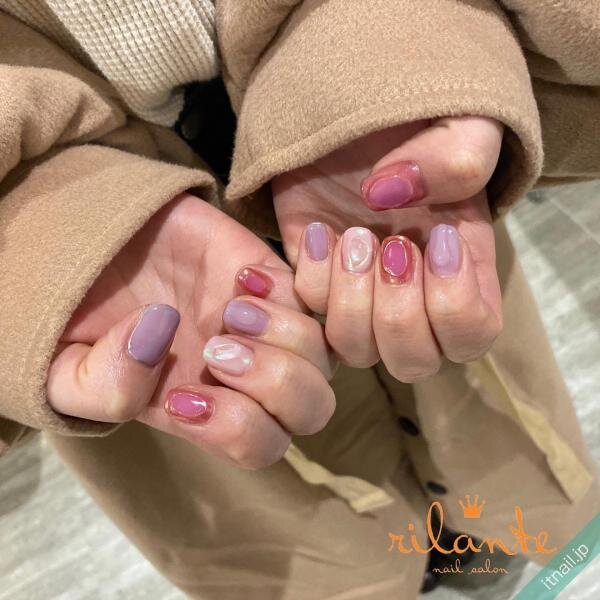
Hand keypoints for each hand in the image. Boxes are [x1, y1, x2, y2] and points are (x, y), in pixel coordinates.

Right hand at [47, 194, 335, 468]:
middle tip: (217, 348)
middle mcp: (247, 374)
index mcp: (205, 410)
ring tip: (231, 308)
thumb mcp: (64, 368)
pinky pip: (321, 293)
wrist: (101, 246)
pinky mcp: (275, 276)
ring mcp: (266, 324)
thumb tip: (160, 338)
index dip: (236, 429)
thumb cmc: (84, 314)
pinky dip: (298, 289)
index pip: (260, 445)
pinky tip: (243, 276)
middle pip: (312, 408)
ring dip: (283, 334)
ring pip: (324, 353)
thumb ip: (100, 385)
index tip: (183, 396)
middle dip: (274, 383)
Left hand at [272, 117, 502, 381]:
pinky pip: (308, 312)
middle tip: (389, 243)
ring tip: (351, 236)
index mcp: (462, 270)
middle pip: (412, 362)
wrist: (351, 107)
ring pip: (357, 351)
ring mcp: (360, 293)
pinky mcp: (313, 279)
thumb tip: (388, 199)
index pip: (472, 336)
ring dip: (352, 300)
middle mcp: (413, 295)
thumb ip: (459, 160)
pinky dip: (310, 276)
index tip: (437, 239)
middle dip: (398, 312)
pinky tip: (315, 230)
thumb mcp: (461, 122)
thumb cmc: (415, 116)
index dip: (454, 307)